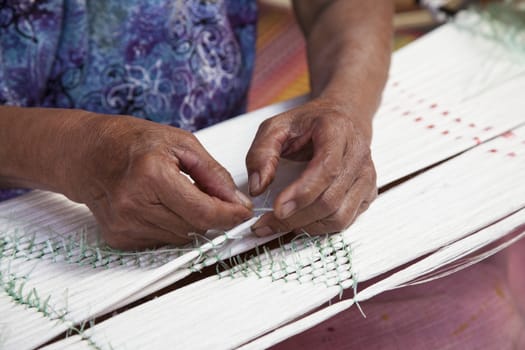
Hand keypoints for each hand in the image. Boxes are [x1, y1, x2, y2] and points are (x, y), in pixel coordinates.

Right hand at [65, 114, 252, 249]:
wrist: (88, 154)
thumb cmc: (133, 141)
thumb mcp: (182, 143)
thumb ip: (214, 174)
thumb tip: (237, 201)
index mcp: (151, 175)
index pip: (203, 211)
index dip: (230, 215)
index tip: (242, 211)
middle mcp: (134, 204)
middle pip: (195, 227)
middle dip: (211, 214)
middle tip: (209, 194)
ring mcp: (124, 224)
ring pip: (181, 237)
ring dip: (190, 220)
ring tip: (178, 194)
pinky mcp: (119, 237)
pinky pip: (162, 240)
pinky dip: (171, 225)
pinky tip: (160, 205)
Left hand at [246, 98, 376, 235]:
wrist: (344, 116)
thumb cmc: (310, 123)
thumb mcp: (276, 127)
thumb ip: (261, 153)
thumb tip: (257, 187)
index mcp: (336, 131)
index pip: (325, 169)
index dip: (302, 193)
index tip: (278, 209)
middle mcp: (357, 154)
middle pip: (330, 199)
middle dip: (296, 217)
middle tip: (268, 223)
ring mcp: (366, 175)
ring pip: (339, 216)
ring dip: (307, 225)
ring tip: (285, 221)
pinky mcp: (368, 191)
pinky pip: (346, 220)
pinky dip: (321, 226)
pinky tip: (304, 219)